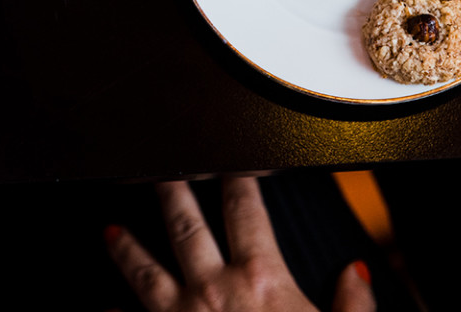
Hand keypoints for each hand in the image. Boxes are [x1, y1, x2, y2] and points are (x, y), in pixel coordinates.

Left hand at [105, 177, 373, 311]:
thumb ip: (351, 304)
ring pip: (146, 270)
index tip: (232, 162)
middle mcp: (213, 289)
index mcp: (260, 279)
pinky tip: (103, 308)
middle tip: (159, 171)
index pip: (246, 211)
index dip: (239, 179)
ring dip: (127, 248)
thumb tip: (356, 273)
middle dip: (171, 193)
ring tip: (111, 230)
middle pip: (186, 226)